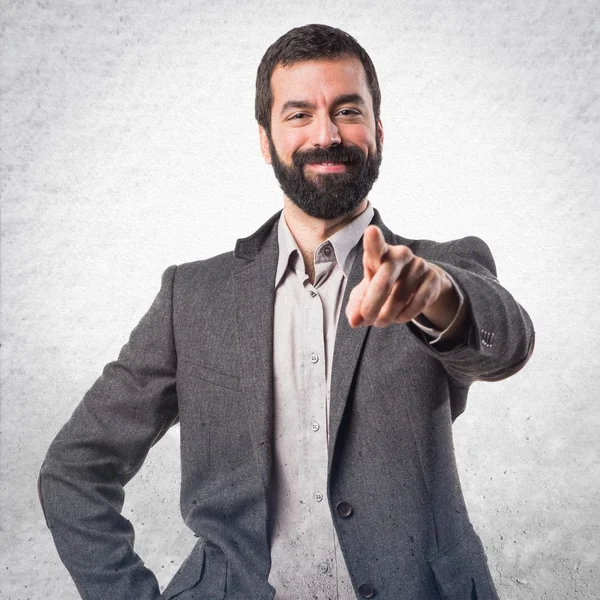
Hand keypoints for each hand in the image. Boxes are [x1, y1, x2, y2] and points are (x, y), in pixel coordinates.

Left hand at [346, 226, 463, 331]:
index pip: (375, 245)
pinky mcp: (433, 278)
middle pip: (385, 279)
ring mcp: (418, 264)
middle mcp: (400, 254)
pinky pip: (418, 303)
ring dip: (387, 315)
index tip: (371, 232)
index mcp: (379, 253)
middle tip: (366, 318)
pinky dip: (404, 316)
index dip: (373, 240)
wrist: (418, 282)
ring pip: (400, 297)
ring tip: (380, 321)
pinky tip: (397, 318)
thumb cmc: (383, 283)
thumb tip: (354, 321)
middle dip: (373, 302)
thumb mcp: (367, 291)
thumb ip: (356, 305)